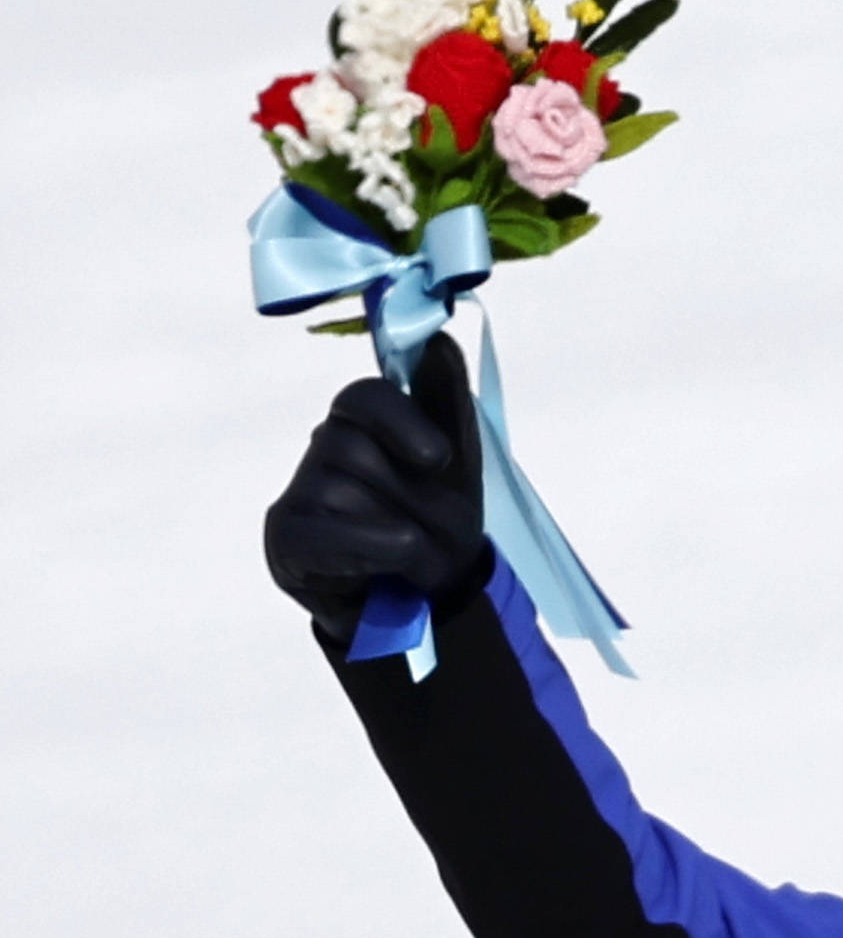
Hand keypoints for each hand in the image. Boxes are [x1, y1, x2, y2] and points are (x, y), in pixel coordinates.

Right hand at [262, 328, 486, 640]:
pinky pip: (324, 534)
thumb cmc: (441, 523)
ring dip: (398, 533)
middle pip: (355, 449)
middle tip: (434, 532)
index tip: (437, 459)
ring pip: (342, 493)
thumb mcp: (460, 463)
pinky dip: (369, 548)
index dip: (399, 421)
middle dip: (409, 498)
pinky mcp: (286, 535)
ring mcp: (300, 491)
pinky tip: (391, 561)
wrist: (433, 602)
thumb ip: (447, 397)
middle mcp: (325, 446)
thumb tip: (436, 335)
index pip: (364, 397)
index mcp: (363, 421)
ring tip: (413, 558)